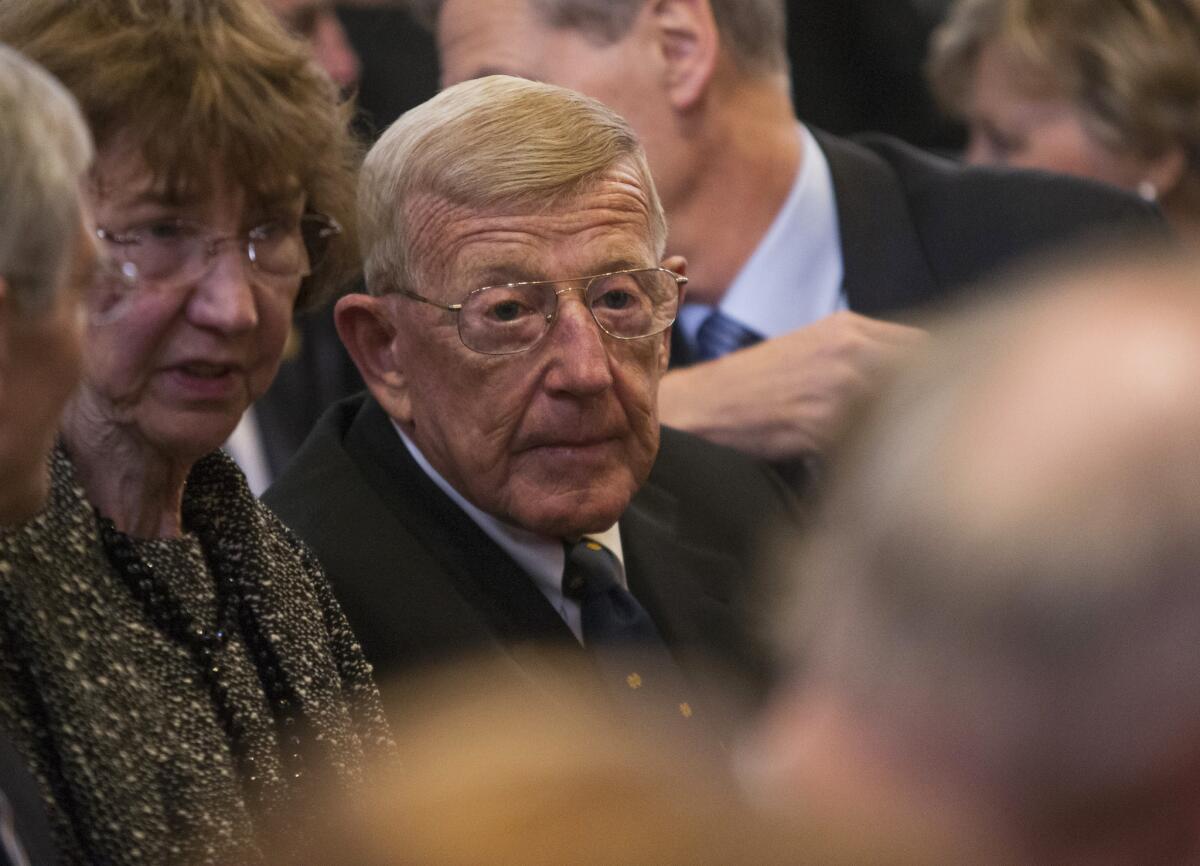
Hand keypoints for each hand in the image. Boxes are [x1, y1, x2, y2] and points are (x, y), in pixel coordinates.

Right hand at [658, 311, 924, 460]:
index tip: (952, 402)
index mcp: (849, 328)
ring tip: (914, 460)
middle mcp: (851, 347)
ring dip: (915, 433)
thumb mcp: (810, 355)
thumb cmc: (752, 394)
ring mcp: (839, 383)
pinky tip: (877, 473)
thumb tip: (911, 381)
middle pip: (929, 374)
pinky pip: (874, 440)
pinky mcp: (824, 421)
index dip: (948, 376)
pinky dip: (881, 457)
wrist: (699, 411)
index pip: (929, 345)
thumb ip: (860, 359)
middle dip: (939, 406)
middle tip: (941, 439)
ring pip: (907, 407)